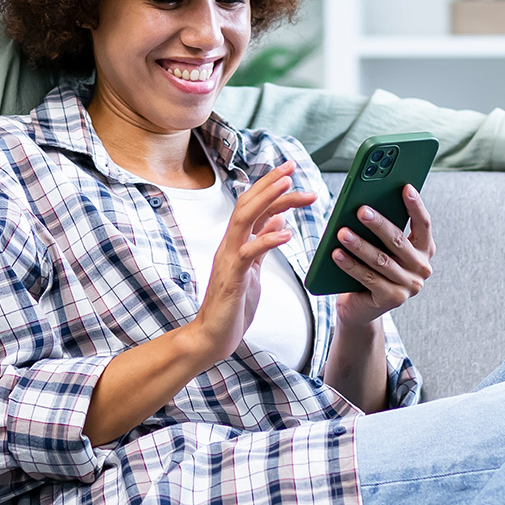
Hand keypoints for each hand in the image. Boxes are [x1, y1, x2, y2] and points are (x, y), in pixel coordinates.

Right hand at [185, 161, 315, 366]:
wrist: (212, 337)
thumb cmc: (233, 306)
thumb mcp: (254, 270)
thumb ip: (262, 244)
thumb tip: (277, 219)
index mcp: (236, 243)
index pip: (253, 206)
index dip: (270, 186)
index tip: (291, 171)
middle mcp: (229, 245)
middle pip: (247, 204)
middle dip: (270, 183)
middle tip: (292, 168)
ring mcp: (228, 260)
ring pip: (244, 220)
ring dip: (267, 200)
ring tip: (289, 186)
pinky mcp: (232, 278)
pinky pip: (249, 254)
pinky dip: (268, 240)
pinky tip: (286, 233)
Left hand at [330, 182, 434, 327]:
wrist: (361, 306)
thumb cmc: (370, 267)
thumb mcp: (379, 246)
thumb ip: (380, 229)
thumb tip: (365, 205)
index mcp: (423, 249)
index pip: (423, 223)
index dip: (415, 205)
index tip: (405, 187)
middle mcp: (421, 267)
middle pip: (399, 241)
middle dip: (379, 224)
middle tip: (361, 210)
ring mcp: (409, 286)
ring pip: (381, 260)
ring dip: (360, 245)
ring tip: (342, 232)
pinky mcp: (392, 299)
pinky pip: (369, 278)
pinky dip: (351, 265)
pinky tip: (336, 254)